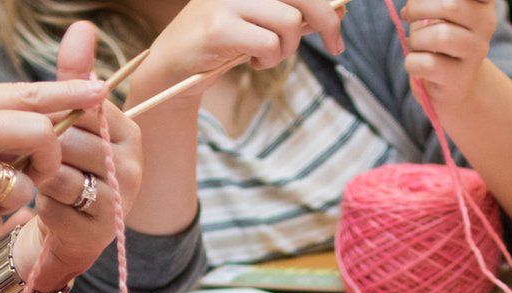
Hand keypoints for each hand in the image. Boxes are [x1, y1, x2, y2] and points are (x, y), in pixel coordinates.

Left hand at [13, 22, 143, 292]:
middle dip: (42, 148)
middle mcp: (132, 163)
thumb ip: (74, 79)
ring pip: (62, 169)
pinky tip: (46, 203)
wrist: (67, 233)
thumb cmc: (68, 171)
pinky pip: (59, 200)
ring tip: (40, 180)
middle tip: (31, 158)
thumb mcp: (70, 124)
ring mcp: (121, 197)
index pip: (84, 107)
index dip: (53, 116)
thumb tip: (81, 25)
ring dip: (40, 174)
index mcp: (127, 131)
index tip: (41, 127)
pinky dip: (43, 200)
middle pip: (69, 138)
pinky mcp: (102, 226)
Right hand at [130, 0, 344, 103]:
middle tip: (336, 47)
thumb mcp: (259, 22)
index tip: (338, 27)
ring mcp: (228, 0)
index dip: (326, 5)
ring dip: (287, 48)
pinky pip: (269, 44)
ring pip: (290, 21)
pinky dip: (269, 60)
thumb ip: (293, 14)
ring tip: (267, 57)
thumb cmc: (220, 44)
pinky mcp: (219, 27)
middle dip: (327, 22)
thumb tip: (340, 13)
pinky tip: (253, 62)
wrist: (172, 67)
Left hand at [401, 0, 497, 107]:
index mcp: (483, 2)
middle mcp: (486, 24)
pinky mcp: (459, 77)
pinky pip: (426, 63)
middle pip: (451, 6)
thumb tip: (412, 1)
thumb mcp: (435, 10)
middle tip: (407, 14)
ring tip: (415, 44)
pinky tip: (416, 63)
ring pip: (440, 36)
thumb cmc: (438, 35)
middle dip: (417, 8)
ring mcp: (475, 52)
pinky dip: (411, 62)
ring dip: (416, 38)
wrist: (451, 80)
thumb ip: (428, 1)